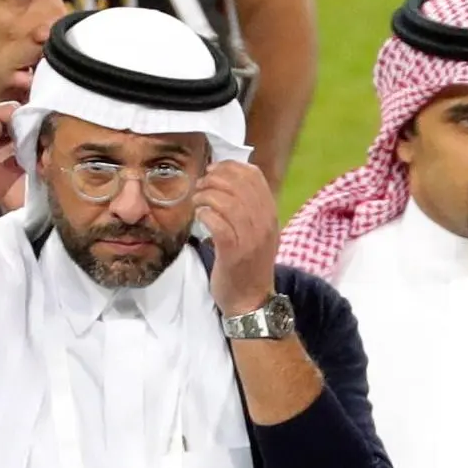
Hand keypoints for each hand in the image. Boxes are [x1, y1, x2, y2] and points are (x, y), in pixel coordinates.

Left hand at [197, 157, 283, 315]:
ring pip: (227, 202)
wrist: (251, 300)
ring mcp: (251, 238)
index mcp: (270, 214)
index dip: (229, 167)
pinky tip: (199, 216)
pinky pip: (218, 224)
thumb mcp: (256, 231)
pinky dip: (205, 215)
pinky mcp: (234, 253)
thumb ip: (248, 207)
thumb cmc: (248, 264)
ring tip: (197, 201)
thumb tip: (226, 178)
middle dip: (213, 179)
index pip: (254, 176)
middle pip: (238, 184)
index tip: (212, 170)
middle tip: (200, 186)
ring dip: (206, 196)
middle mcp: (264, 223)